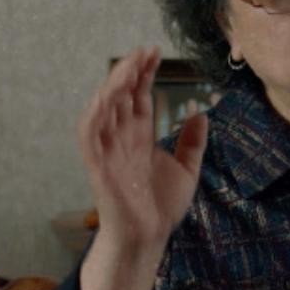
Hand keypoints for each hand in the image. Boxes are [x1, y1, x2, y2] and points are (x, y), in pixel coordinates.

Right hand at [77, 46, 207, 250]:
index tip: (155, 53)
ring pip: (103, 108)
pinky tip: (105, 96)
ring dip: (113, 85)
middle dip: (130, 71)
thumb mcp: (187, 169)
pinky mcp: (98, 165)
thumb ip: (192, 142)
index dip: (144, 74)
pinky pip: (88, 134)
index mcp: (138, 137)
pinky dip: (94, 114)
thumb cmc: (161, 207)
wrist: (149, 237)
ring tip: (129, 67)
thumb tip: (200, 112)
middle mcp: (121, 138)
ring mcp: (108, 150)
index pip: (137, 97)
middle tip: (145, 51)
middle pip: (120, 96)